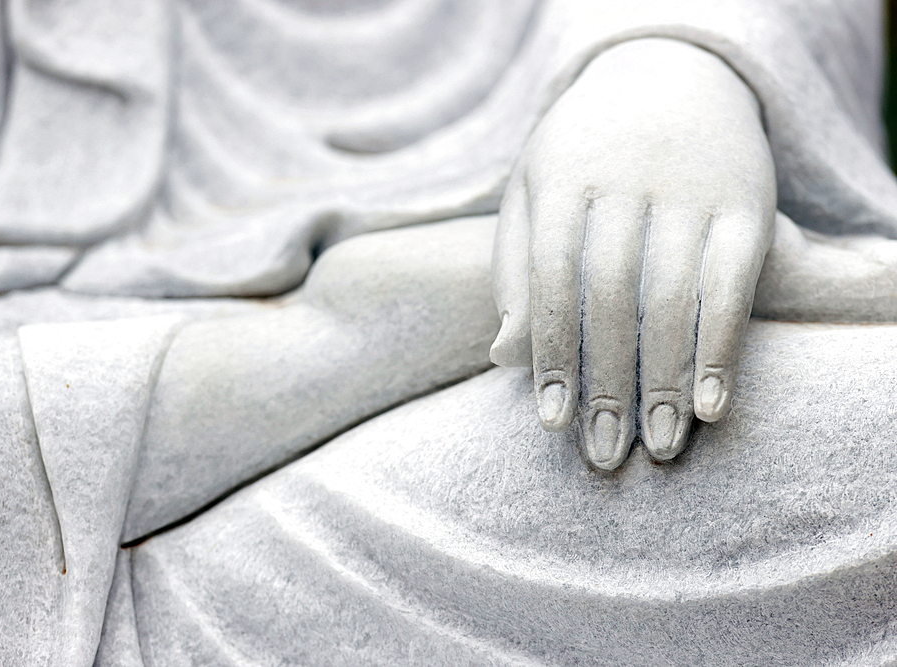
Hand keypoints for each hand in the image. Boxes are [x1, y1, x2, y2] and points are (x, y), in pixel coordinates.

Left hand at [490, 38, 775, 469]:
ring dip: (667, 380)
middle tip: (603, 453)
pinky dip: (724, 348)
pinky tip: (713, 406)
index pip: (550, 277)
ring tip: (660, 446)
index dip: (550, 352)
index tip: (551, 420)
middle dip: (607, 382)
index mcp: (563, 176)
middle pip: (612, 296)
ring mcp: (692, 188)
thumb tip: (501, 357)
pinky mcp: (749, 201)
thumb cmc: (583, 153)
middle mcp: (628, 179)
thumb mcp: (532, 191)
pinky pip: (735, 283)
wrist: (670, 75)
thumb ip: (513, 268)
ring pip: (675, 297)